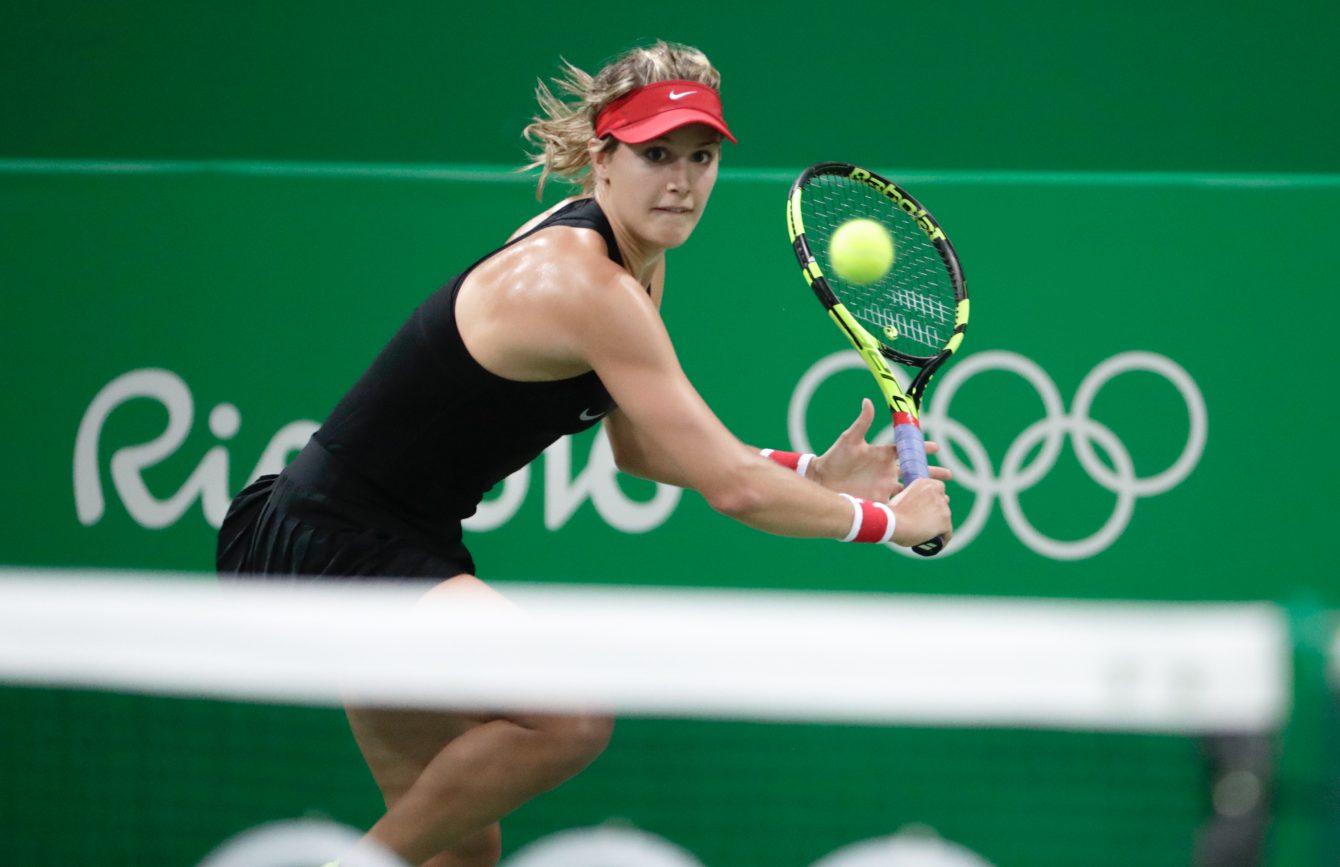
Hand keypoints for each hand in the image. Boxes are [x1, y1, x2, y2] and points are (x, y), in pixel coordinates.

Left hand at [811, 399, 951, 500]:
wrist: (821, 481)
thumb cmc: (834, 459)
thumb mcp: (849, 440)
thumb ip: (862, 423)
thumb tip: (867, 401)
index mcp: (882, 455)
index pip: (906, 450)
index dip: (921, 449)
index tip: (936, 447)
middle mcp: (886, 472)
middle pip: (914, 471)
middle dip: (932, 473)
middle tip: (949, 475)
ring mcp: (884, 487)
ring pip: (911, 489)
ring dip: (926, 491)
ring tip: (943, 495)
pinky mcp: (879, 502)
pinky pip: (899, 505)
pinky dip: (912, 507)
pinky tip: (924, 512)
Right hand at [890, 478, 953, 547]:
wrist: (891, 522)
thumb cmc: (891, 513)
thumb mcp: (901, 497)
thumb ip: (912, 498)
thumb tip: (916, 508)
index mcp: (925, 483)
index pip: (938, 488)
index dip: (933, 498)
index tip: (927, 507)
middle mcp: (936, 492)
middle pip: (943, 502)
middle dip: (937, 511)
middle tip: (926, 521)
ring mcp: (943, 507)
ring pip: (945, 518)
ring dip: (939, 525)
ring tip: (929, 535)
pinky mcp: (945, 522)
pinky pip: (947, 533)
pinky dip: (942, 539)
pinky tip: (936, 544)